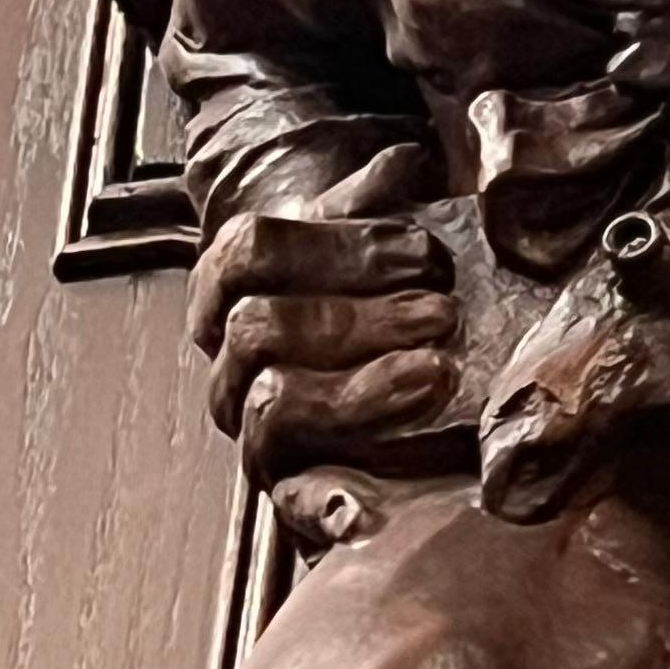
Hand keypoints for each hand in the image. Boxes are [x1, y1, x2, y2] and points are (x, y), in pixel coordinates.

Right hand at [186, 150, 459, 482]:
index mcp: (229, 282)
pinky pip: (288, 501)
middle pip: (261, 327)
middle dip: (358, 317)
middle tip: (442, 310)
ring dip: (360, 389)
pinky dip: (324, 504)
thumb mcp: (370, 237)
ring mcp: (250, 425)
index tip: (419, 250)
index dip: (337, 247)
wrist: (378, 370)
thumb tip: (403, 161)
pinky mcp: (288, 488)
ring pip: (273, 404)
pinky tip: (364, 507)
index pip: (251, 251)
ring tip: (437, 372)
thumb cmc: (367, 288)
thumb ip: (376, 200)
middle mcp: (227, 357)